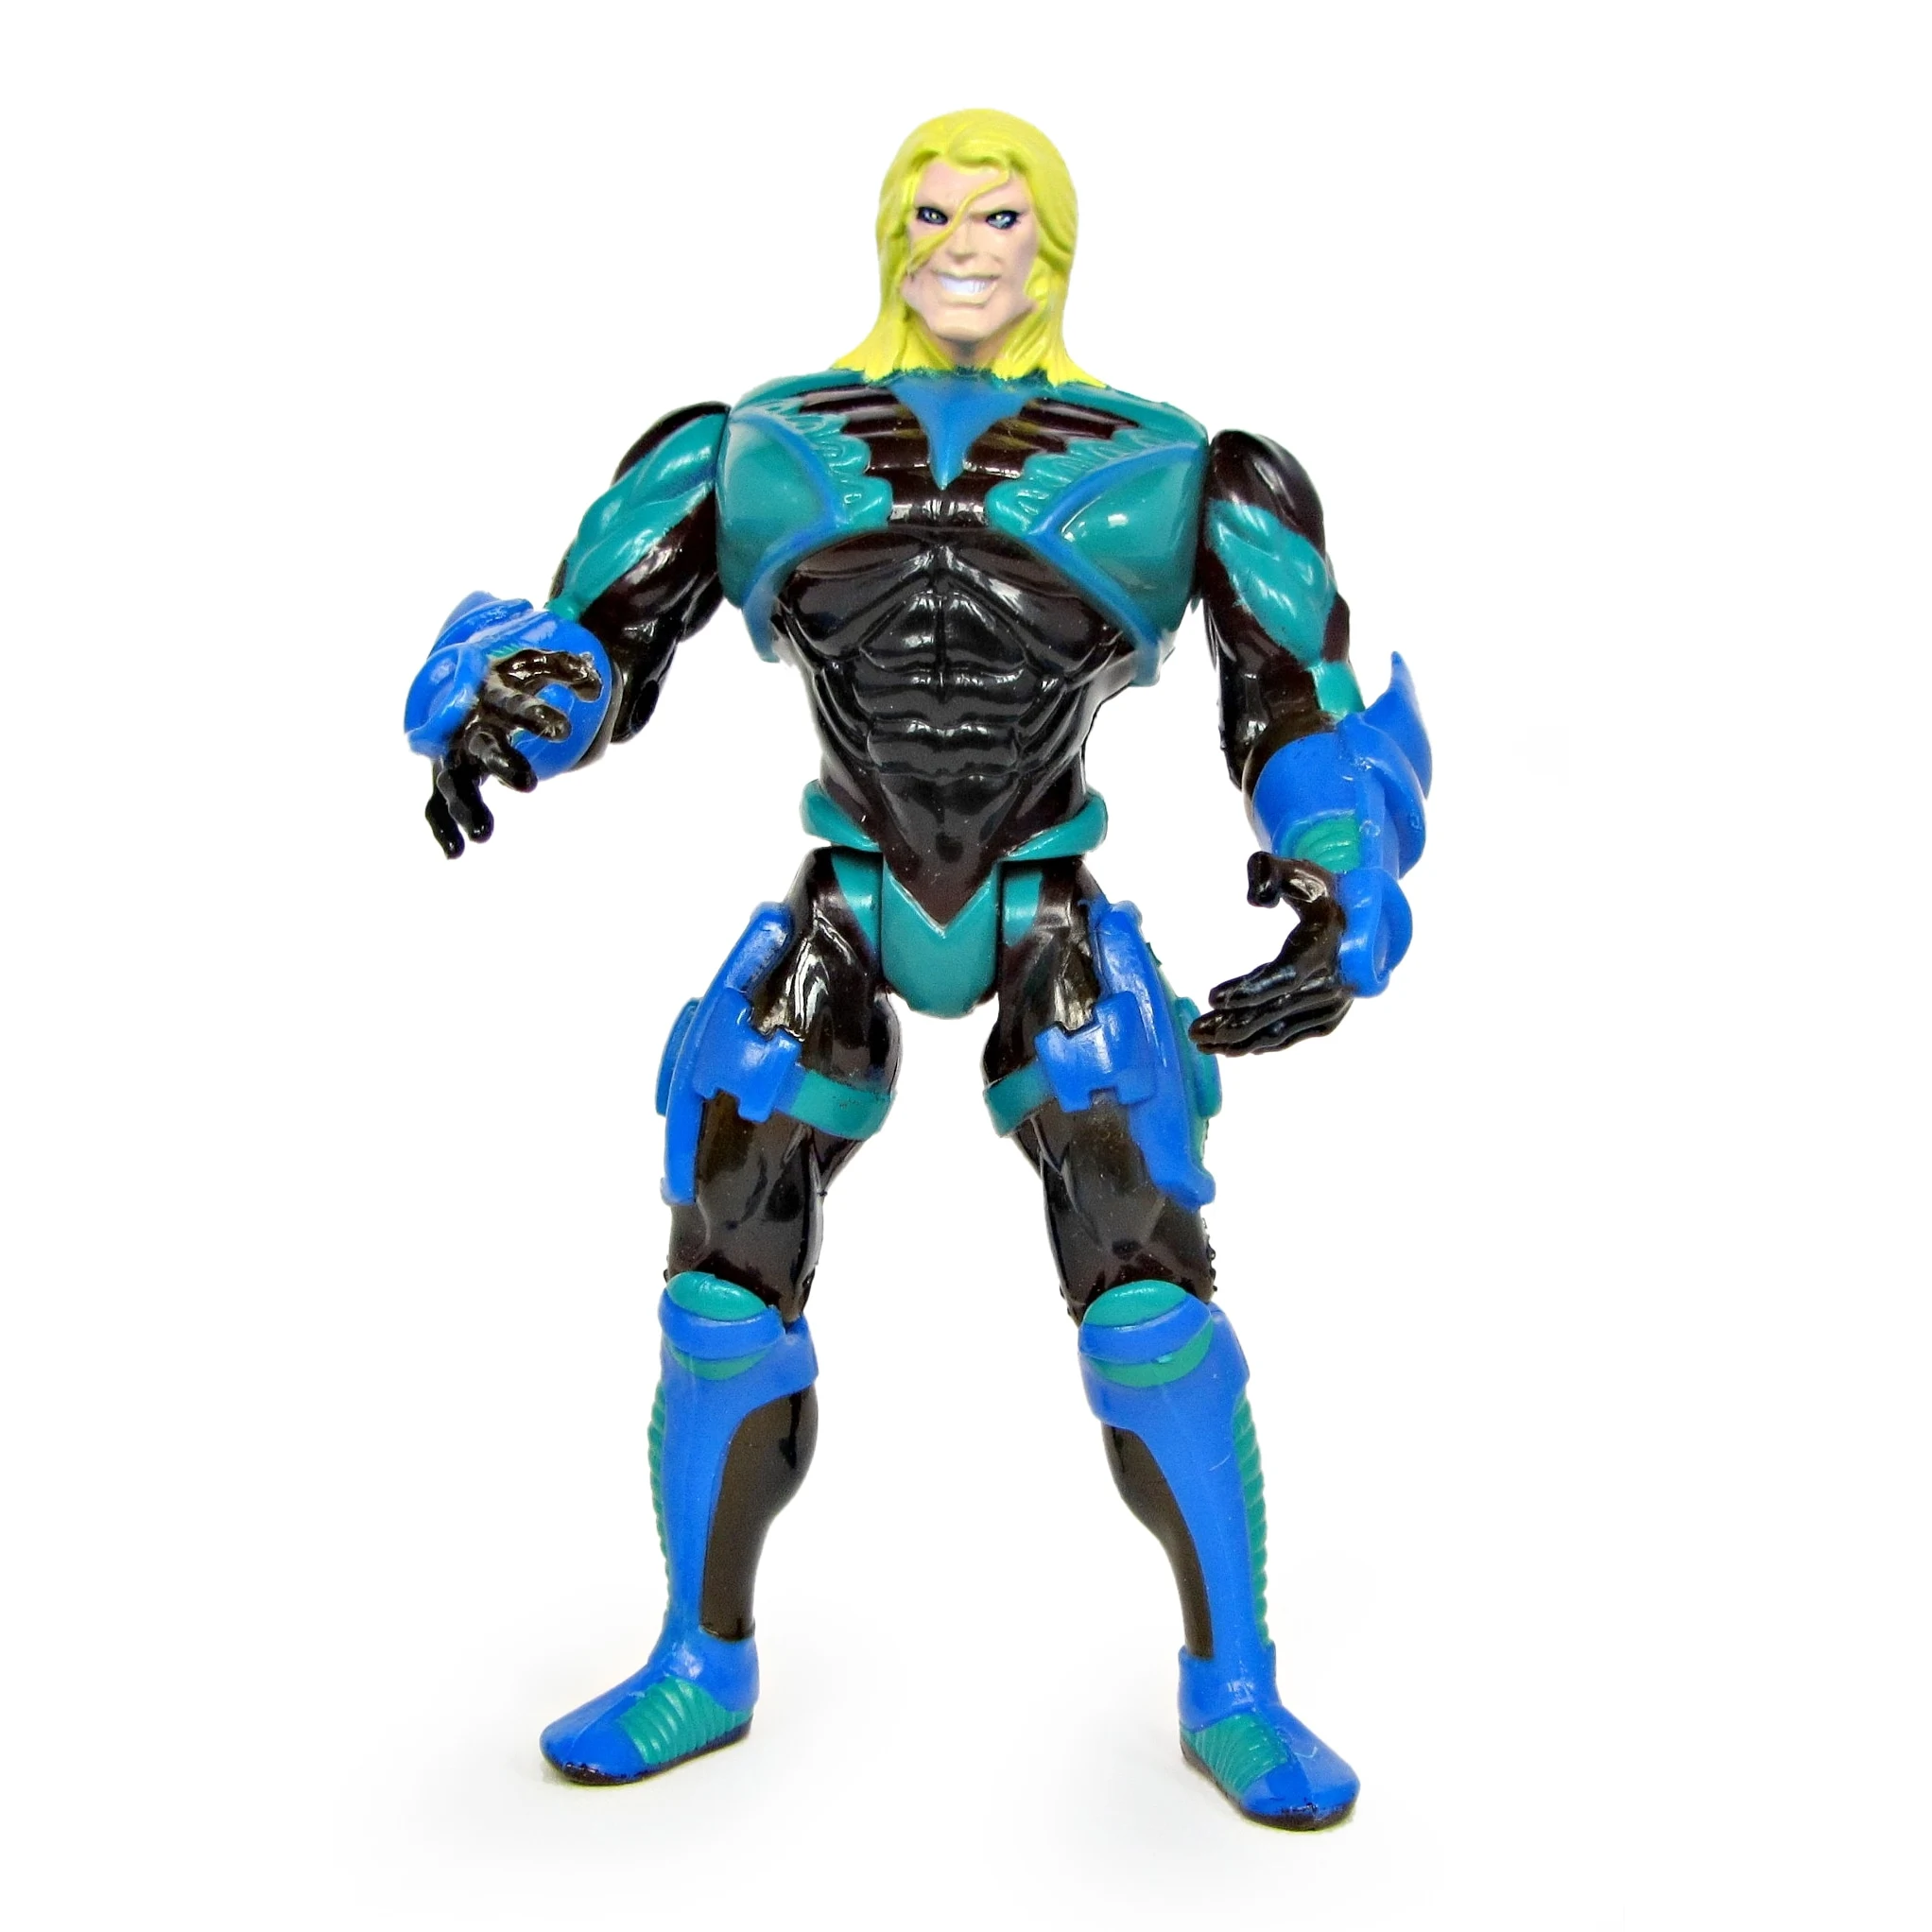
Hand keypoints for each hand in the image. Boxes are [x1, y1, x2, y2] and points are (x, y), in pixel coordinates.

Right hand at [422, 646, 603, 858]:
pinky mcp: (445, 775)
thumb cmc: (506, 678)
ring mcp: (452, 753)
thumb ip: (568, 670)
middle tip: (527, 785)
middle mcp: (467, 725)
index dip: (534, 715)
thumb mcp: (533, 665)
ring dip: (467, 807)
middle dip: (501, 763)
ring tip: (484, 835)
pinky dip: (442, 828)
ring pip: (455, 782)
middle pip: (482, 745)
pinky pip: (435, 804)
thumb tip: (596, 686)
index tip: (562, 730)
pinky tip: (456, 853)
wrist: (455, 685)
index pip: (512, 703)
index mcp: (489, 694)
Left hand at [1187, 854, 1354, 1056]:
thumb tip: (1254, 898)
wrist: (1365, 922)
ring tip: (1202, 1042)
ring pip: (1280, 1030)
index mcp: (1323, 944)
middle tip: (1195, 1031)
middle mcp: (1332, 981)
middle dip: (1232, 1023)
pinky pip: (1291, 1036)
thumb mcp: (1298, 871)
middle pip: (1276, 1010)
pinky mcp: (1328, 1018)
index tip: (1214, 997)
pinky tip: (1233, 1047)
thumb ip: (1268, 871)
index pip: (1286, 974)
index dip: (1251, 989)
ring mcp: (1332, 1005)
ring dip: (1240, 1040)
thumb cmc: (1322, 895)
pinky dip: (1261, 1044)